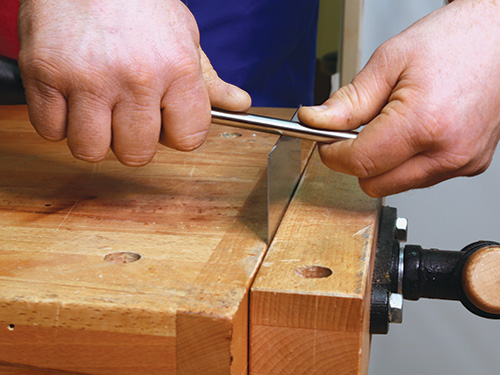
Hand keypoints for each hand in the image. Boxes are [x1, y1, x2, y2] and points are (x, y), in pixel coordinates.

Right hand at [17, 0, 250, 165]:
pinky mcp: (43, 73)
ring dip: (93, 137)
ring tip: (95, 108)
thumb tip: (239, 104)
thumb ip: (208, 79)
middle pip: (137, 154)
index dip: (176, 135)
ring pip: (90, 150)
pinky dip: (58, 123)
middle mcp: (136, 77)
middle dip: (133, 142)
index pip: (188, 139)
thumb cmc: (139, 2)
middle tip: (126, 115)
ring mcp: (87, 77)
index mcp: (178, 68)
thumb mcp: (184, 36)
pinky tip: (69, 99)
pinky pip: (50, 131)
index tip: (166, 123)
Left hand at [299, 0, 499, 196]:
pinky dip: (406, 161)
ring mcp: (461, 162)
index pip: (359, 163)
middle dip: (357, 159)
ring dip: (383, 162)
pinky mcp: (469, 165)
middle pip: (374, 183)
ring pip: (396, 184)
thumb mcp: (388, 61)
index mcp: (424, 123)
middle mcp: (447, 152)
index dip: (333, 154)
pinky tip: (414, 131)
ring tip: (394, 123)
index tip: (326, 141)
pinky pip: (420, 177)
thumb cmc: (454, 41)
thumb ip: (348, 101)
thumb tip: (316, 122)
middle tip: (357, 130)